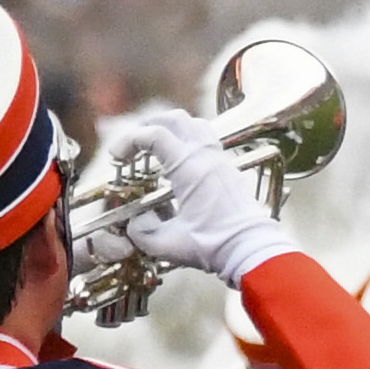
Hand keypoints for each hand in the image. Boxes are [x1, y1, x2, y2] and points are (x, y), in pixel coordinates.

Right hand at [129, 109, 284, 288]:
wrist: (253, 249)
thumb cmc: (214, 245)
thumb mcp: (166, 243)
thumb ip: (140, 230)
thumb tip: (136, 219)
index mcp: (190, 168)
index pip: (154, 134)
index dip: (129, 140)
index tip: (116, 158)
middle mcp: (207, 157)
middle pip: (176, 119)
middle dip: (147, 125)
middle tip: (131, 145)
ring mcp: (221, 160)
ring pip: (194, 125)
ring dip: (170, 130)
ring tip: (152, 149)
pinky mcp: (229, 169)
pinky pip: (206, 140)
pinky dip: (186, 142)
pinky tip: (175, 164)